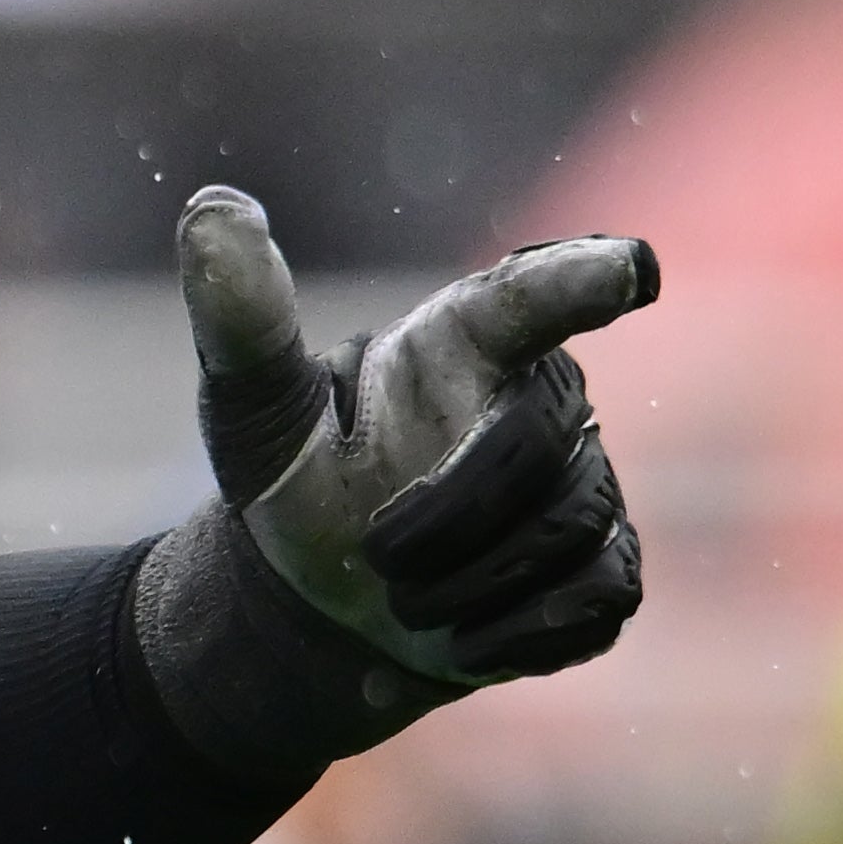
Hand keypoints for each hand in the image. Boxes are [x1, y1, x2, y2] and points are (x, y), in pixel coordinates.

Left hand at [177, 188, 654, 683]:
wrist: (327, 602)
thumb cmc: (298, 482)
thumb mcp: (254, 408)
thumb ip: (240, 318)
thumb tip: (211, 208)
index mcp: (457, 342)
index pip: (527, 298)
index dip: (579, 277)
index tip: (631, 267)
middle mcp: (538, 398)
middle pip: (536, 445)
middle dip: (447, 515)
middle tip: (375, 555)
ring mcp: (585, 481)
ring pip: (565, 533)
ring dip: (464, 584)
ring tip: (401, 592)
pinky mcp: (607, 566)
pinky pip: (591, 603)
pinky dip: (511, 635)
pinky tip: (460, 633)